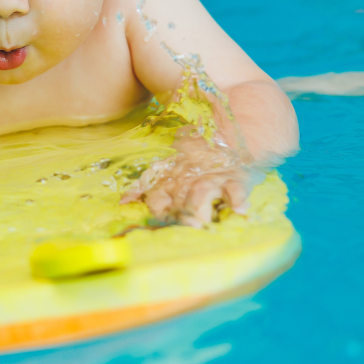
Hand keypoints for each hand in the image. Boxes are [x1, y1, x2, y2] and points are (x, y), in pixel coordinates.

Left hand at [120, 139, 261, 227]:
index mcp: (170, 183)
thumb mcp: (165, 171)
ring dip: (202, 207)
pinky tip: (240, 211)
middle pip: (182, 201)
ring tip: (202, 222)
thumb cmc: (190, 160)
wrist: (226, 137)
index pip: (158, 201)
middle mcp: (189, 184)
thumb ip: (143, 187)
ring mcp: (212, 181)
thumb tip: (123, 202)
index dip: (159, 212)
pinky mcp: (235, 180)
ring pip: (203, 193)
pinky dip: (239, 200)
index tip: (161, 219)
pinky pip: (237, 190)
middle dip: (182, 215)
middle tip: (184, 226)